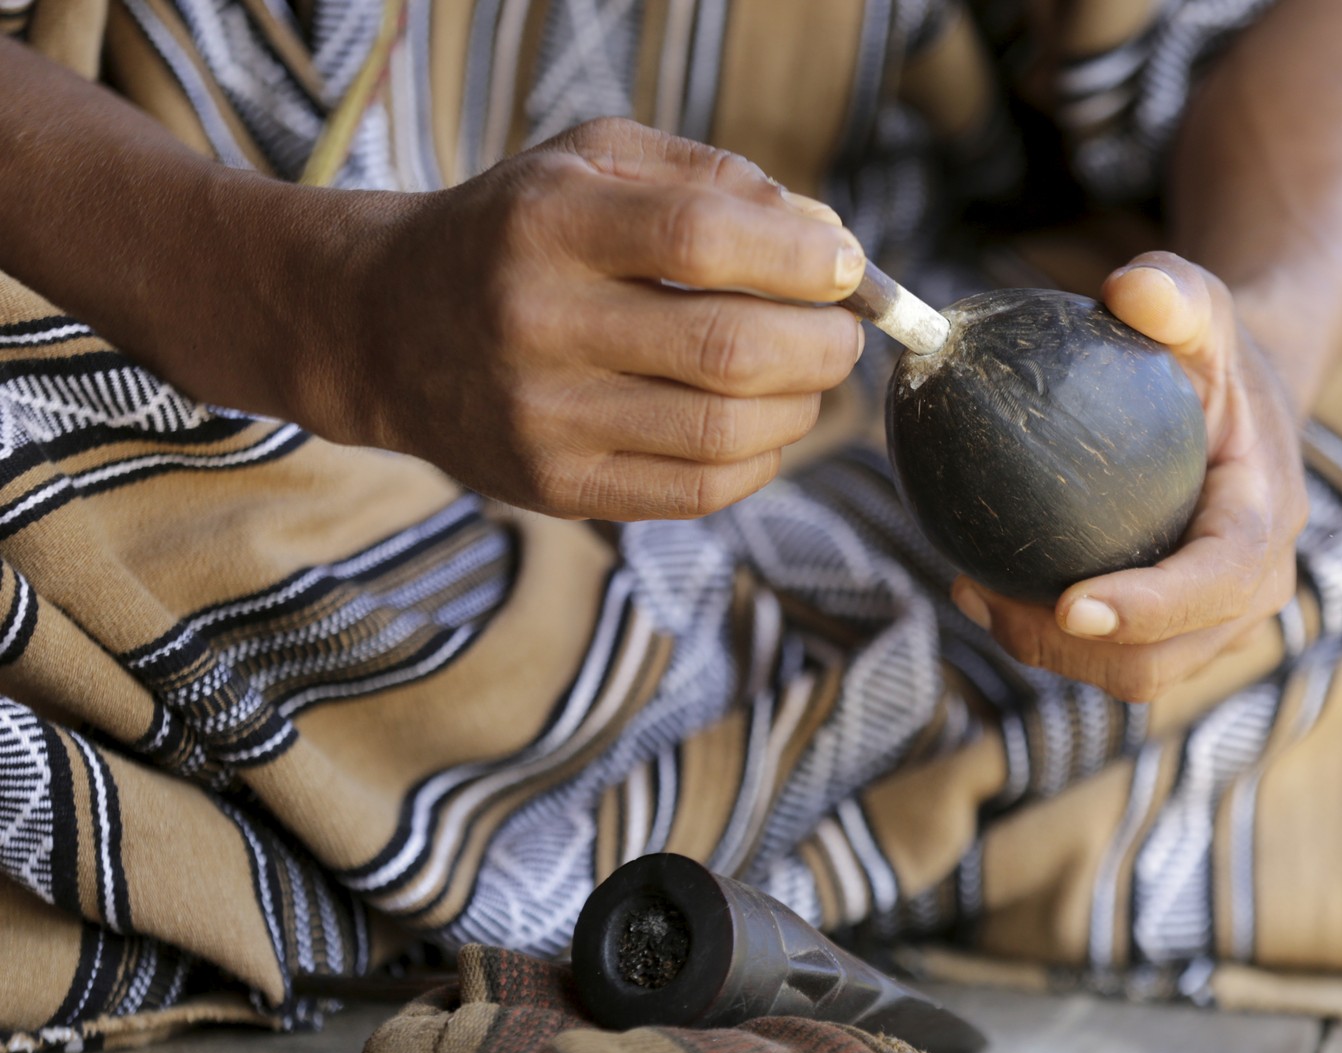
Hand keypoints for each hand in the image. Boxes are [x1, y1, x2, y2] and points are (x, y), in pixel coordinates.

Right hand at [293, 117, 865, 519]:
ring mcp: (542, 418)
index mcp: (547, 224)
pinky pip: (695, 490)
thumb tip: (826, 236)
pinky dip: (760, 460)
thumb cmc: (513, 232)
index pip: (703, 239)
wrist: (385, 325)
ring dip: (802, 405)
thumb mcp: (590, 163)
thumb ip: (711, 177)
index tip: (845, 265)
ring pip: (724, 431)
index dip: (801, 256)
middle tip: (843, 332)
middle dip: (823, 342)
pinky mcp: (554, 486)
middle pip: (728, 348)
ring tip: (807, 377)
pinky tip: (763, 426)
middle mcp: (536, 322)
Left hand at [950, 252, 1307, 702]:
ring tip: (973, 591)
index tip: (1070, 605)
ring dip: (1047, 650)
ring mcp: (1212, 622)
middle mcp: (1250, 590)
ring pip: (1130, 674)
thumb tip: (1130, 287)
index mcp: (1261, 522)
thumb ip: (1174, 290)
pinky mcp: (1171, 631)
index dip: (1149, 610)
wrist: (1235, 405)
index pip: (1217, 583)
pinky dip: (1042, 636)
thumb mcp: (1200, 311)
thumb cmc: (1207, 355)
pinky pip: (1106, 658)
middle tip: (987, 596)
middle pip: (1164, 659)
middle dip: (1075, 650)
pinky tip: (978, 585)